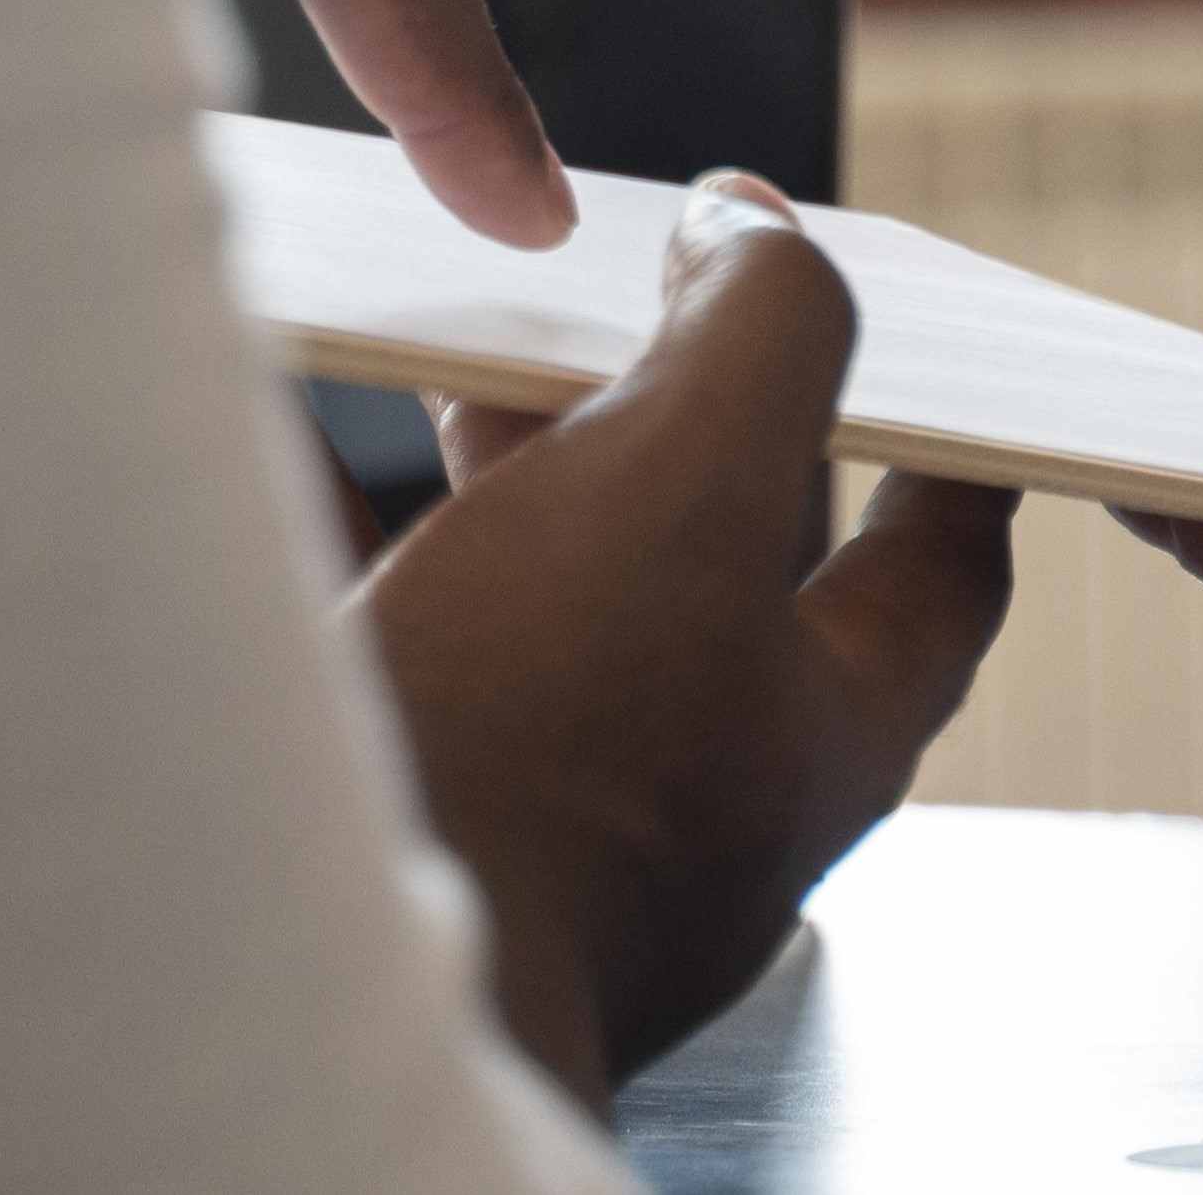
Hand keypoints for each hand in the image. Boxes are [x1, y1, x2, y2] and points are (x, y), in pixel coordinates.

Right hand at [355, 180, 1015, 1099]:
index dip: (943, 448)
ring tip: (443, 340)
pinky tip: (260, 433)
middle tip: (628, 294)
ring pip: (527, 593)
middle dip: (663, 417)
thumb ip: (756, 337)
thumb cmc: (539, 768)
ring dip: (492, 464)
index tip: (942, 365)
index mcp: (816, 732)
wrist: (303, 972)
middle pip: (711, 562)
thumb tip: (759, 231)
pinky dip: (320, 519)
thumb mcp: (694, 487)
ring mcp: (526, 805)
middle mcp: (688, 786)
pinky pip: (353, 628)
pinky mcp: (374, 798)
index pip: (937, 573)